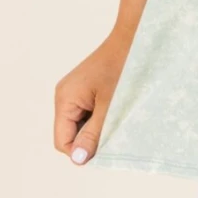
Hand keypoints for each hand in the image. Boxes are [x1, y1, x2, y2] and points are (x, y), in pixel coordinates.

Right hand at [54, 36, 128, 164]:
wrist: (135, 37)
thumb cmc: (124, 68)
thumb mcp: (110, 107)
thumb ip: (93, 134)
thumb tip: (77, 160)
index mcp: (64, 99)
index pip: (62, 142)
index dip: (81, 152)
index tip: (107, 150)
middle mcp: (64, 96)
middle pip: (70, 134)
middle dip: (90, 139)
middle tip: (116, 131)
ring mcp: (75, 92)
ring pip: (81, 125)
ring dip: (98, 129)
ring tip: (118, 118)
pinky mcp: (86, 89)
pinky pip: (89, 113)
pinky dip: (102, 118)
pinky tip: (118, 110)